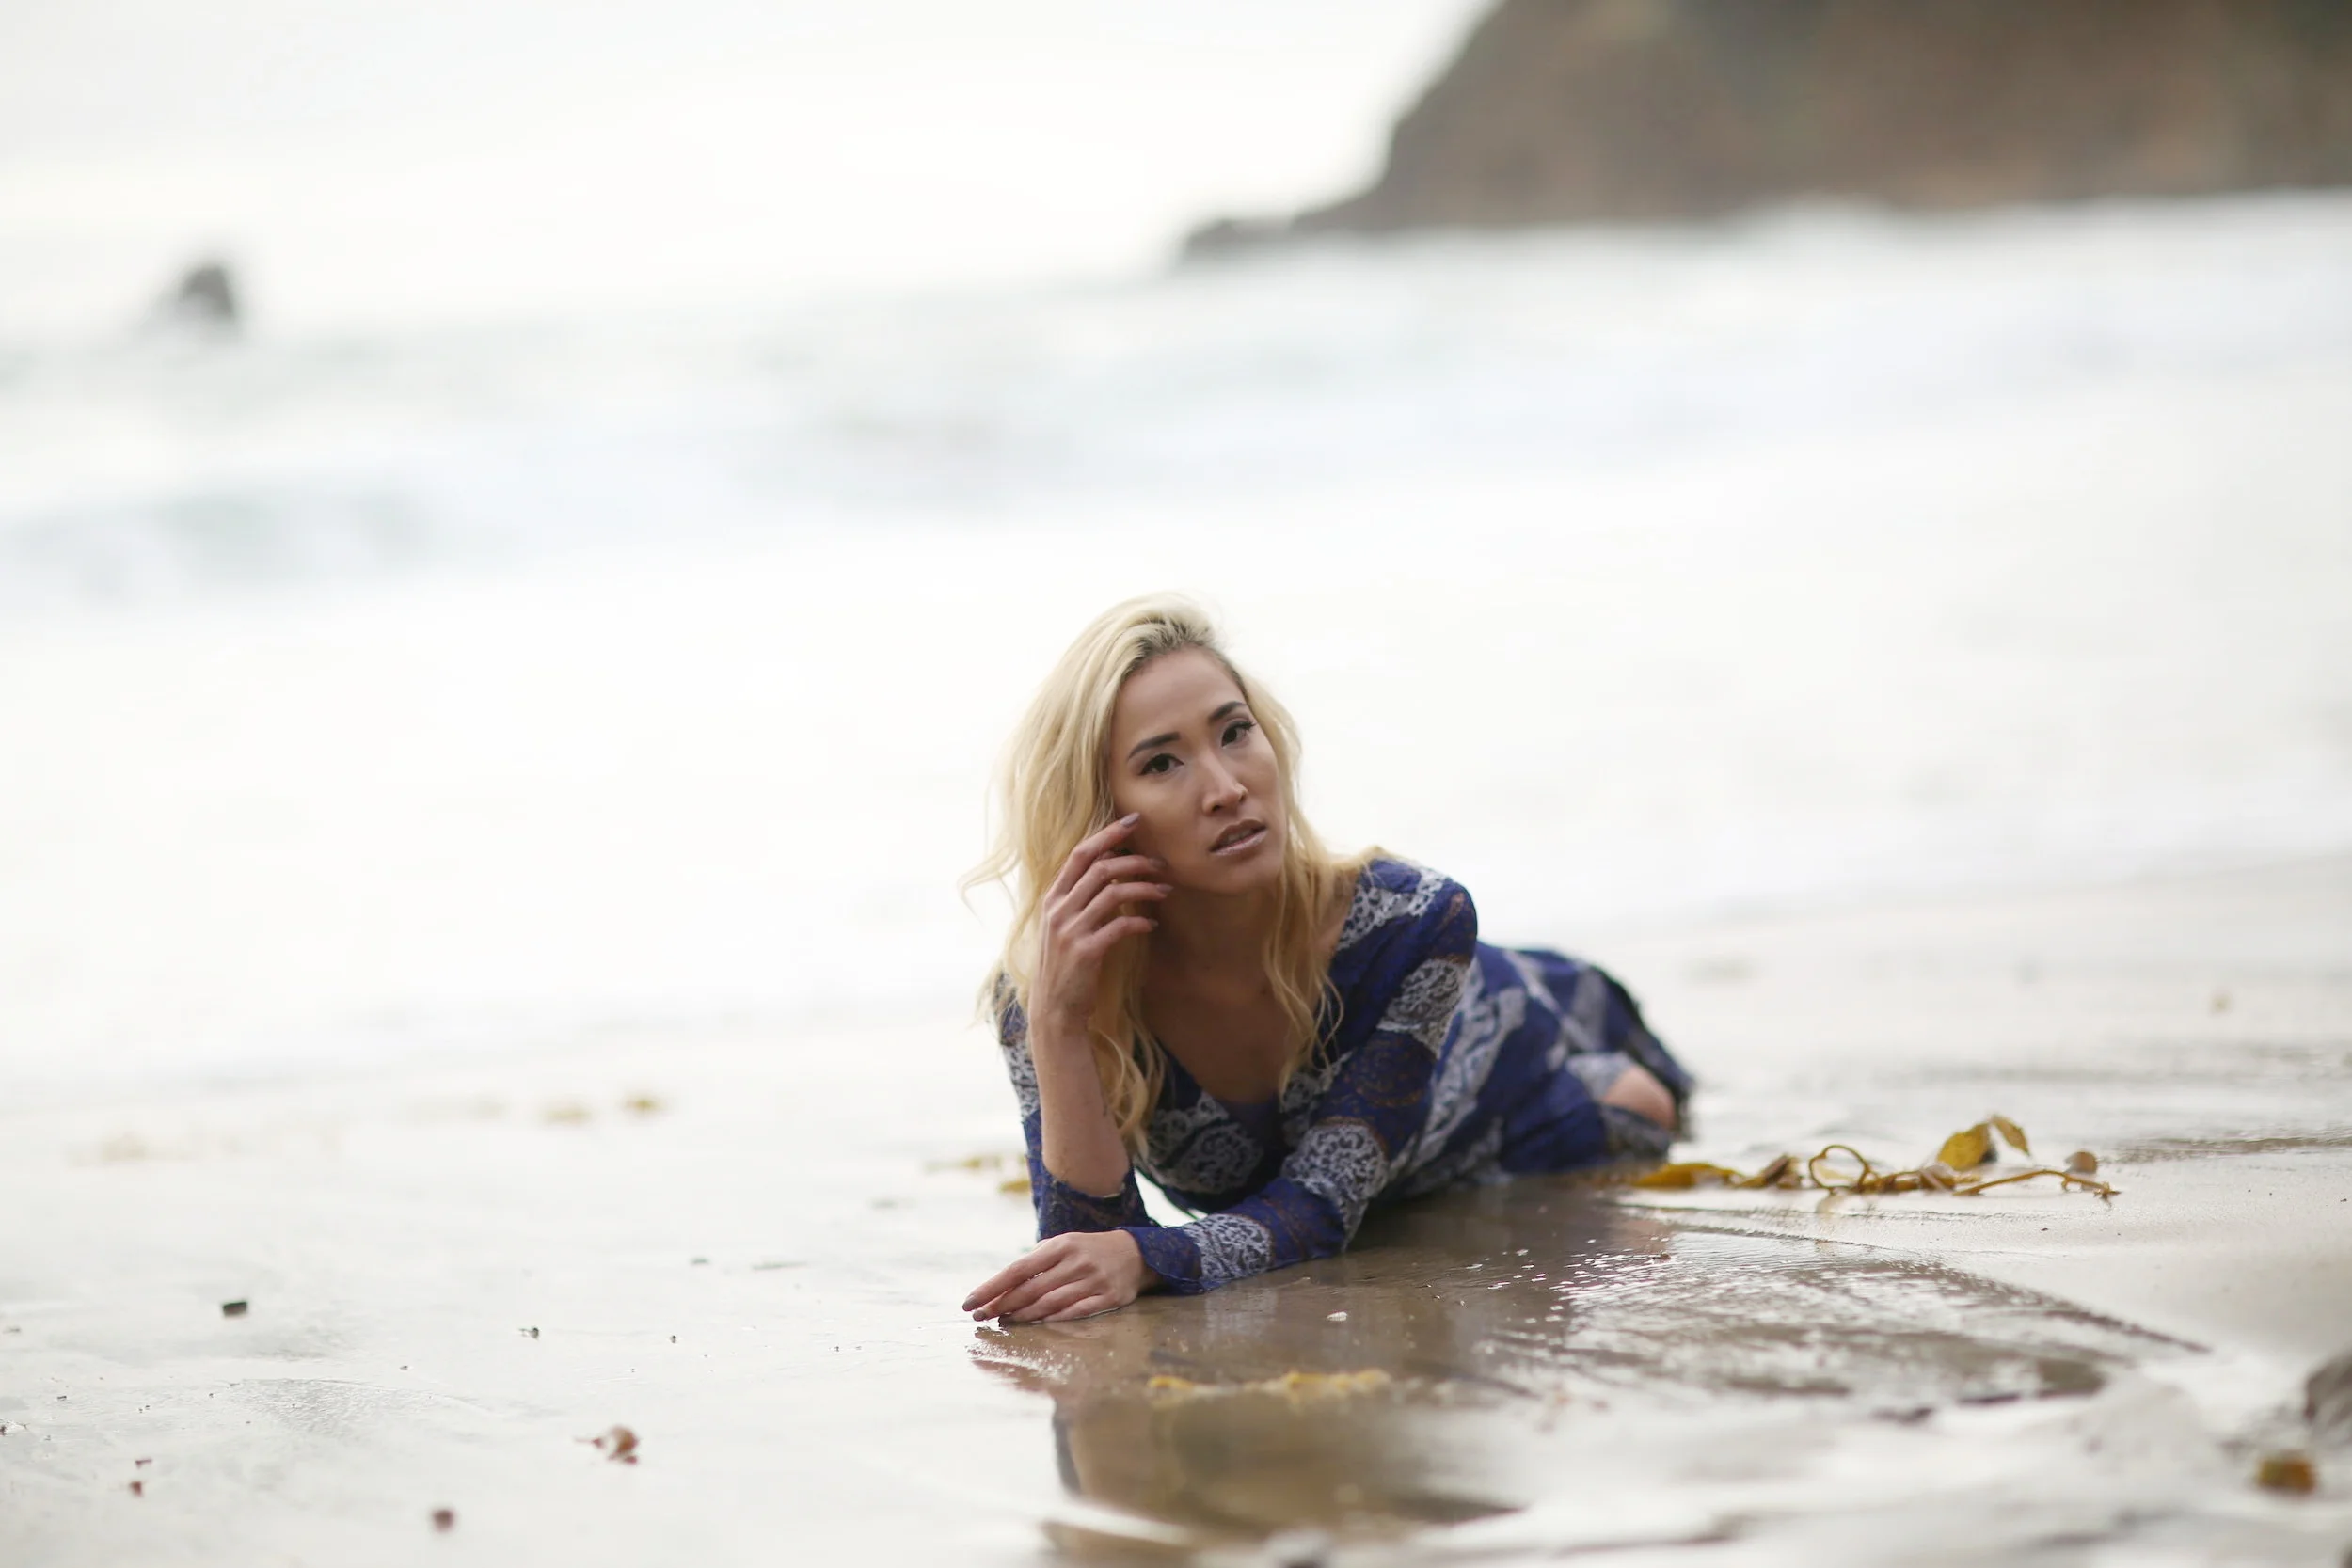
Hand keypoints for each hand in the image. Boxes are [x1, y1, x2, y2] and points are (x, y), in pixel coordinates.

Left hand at [962, 1230, 1154, 1322]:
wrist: (1136, 1253)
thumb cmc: (1087, 1251)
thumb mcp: (1062, 1246)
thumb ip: (1035, 1263)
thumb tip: (999, 1288)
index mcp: (1061, 1245)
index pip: (1018, 1269)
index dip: (992, 1287)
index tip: (970, 1301)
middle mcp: (1077, 1262)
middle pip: (1031, 1289)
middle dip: (1002, 1305)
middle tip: (981, 1317)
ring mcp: (1094, 1281)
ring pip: (1050, 1304)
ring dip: (1023, 1315)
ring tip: (1003, 1322)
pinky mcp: (1108, 1298)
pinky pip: (1075, 1313)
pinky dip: (1053, 1320)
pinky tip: (1035, 1324)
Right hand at [1031, 814, 1169, 1034]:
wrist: (1054, 1008)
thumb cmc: (1066, 965)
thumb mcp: (1065, 926)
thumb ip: (1081, 899)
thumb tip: (1111, 869)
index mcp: (1053, 898)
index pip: (1080, 854)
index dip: (1107, 834)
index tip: (1133, 821)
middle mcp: (1058, 909)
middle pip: (1100, 867)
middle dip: (1134, 859)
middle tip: (1161, 862)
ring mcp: (1070, 930)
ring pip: (1113, 893)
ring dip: (1144, 887)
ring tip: (1165, 889)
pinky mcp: (1086, 951)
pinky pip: (1119, 926)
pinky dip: (1139, 920)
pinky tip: (1151, 923)